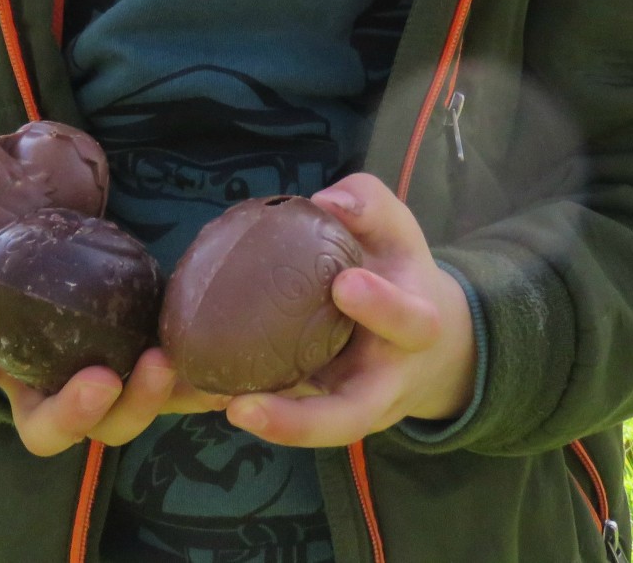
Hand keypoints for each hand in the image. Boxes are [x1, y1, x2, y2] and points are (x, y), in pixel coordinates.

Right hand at [0, 138, 228, 456]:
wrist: (85, 253)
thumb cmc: (29, 241)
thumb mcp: (0, 212)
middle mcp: (43, 388)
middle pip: (45, 432)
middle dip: (70, 413)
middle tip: (98, 380)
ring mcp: (96, 389)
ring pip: (112, 424)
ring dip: (137, 402)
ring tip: (159, 361)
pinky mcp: (144, 374)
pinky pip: (167, 396)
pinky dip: (186, 389)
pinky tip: (206, 371)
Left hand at [224, 172, 476, 449]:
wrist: (423, 342)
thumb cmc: (399, 271)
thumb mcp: (395, 230)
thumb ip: (368, 204)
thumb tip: (326, 202)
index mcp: (415, 328)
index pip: (408, 322)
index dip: (380, 307)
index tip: (344, 283)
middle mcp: (387, 383)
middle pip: (354, 415)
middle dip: (307, 414)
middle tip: (249, 399)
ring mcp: (356, 408)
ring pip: (320, 431)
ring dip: (277, 426)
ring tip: (227, 407)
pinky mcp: (325, 414)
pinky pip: (291, 420)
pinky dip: (255, 410)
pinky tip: (209, 393)